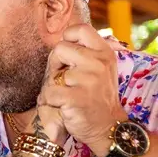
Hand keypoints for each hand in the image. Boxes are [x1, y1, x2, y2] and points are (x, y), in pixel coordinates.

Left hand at [37, 24, 126, 156]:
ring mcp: (88, 80)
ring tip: (68, 96)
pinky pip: (49, 93)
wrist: (108, 127)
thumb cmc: (98, 96)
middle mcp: (98, 63)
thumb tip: (63, 37)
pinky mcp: (76, 97)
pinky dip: (51, 102)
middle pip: (60, 48)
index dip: (68, 38)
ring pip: (53, 74)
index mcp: (104, 52)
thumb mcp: (101, 68)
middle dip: (55, 64)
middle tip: (64, 79)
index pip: (81, 29)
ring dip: (54, 86)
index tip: (68, 54)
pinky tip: (64, 106)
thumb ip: (87, 52)